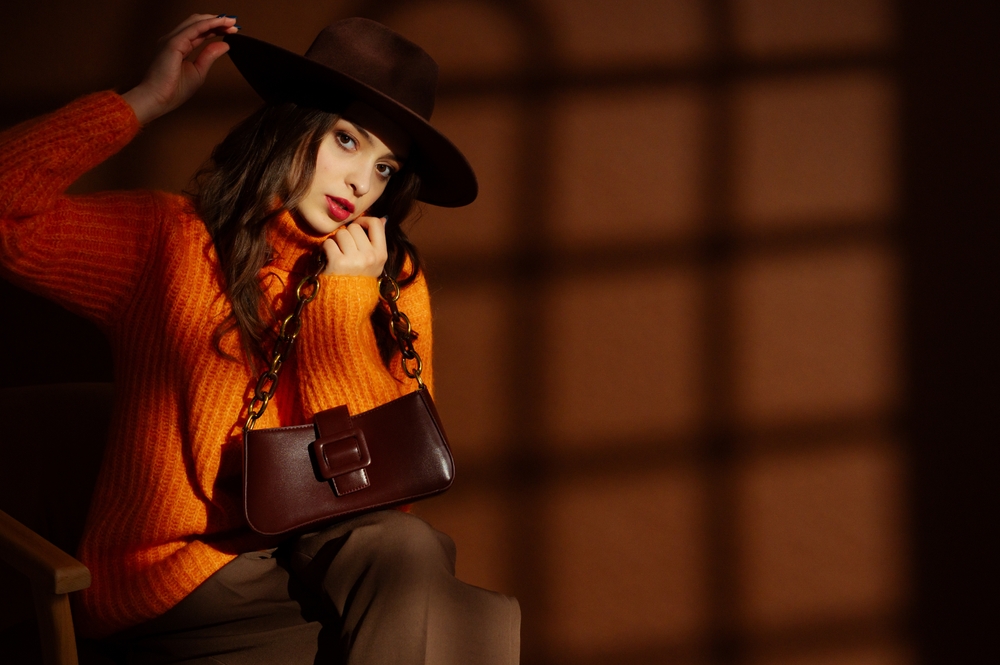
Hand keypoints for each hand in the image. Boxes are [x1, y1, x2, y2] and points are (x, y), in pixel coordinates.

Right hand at [121, 14, 238, 123]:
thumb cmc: (173, 90)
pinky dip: (208, 24)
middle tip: (234, 23)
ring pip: (195, 22)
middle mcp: (174, 40)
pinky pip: (194, 29)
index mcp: (179, 46)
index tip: (231, 30)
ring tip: (231, 22)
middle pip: (198, 23)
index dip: (215, 28)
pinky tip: (220, 23)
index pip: (199, 31)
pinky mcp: (173, 43)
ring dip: (215, 20)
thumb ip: (209, 55)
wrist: (158, 99)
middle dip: (217, 21)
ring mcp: (172, 39)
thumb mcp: (198, 71)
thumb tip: (224, 45)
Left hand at [321, 217, 387, 277]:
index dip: (364, 221)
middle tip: (346, 248)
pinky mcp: (337, 263)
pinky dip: (326, 249)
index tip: (358, 228)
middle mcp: (369, 256)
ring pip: (341, 234)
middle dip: (347, 234)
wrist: (348, 303)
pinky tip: (329, 258)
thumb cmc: (361, 279)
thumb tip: (383, 218)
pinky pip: (329, 243)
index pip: (375, 223)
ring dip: (336, 241)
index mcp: (381, 254)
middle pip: (354, 228)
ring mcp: (354, 260)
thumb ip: (378, 241)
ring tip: (338, 253)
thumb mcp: (376, 263)